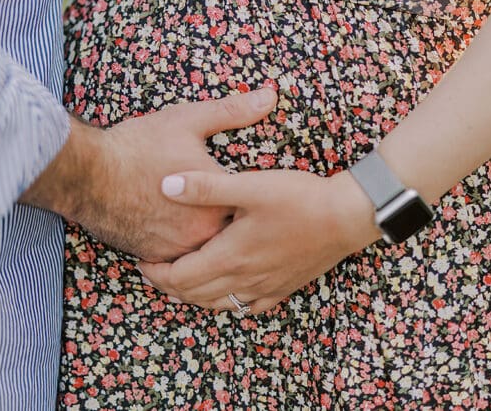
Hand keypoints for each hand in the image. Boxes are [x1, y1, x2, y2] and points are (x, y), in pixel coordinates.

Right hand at [21, 88, 277, 261]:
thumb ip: (233, 111)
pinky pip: (177, 257)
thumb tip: (269, 95)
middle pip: (229, 231)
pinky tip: (176, 229)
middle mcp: (204, 233)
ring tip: (204, 221)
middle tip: (234, 213)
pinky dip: (180, 246)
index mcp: (220, 201)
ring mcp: (178, 249)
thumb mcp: (188, 121)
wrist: (87, 174)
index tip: (256, 194)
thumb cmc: (139, 145)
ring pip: (204, 247)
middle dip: (230, 221)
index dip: (252, 198)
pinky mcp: (154, 258)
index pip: (251, 206)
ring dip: (205, 236)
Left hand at [138, 168, 380, 312]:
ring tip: (181, 280)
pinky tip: (228, 290)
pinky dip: (228, 301)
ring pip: (219, 304)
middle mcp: (245, 278)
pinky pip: (249, 306)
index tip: (142, 259)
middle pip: (194, 295)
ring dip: (194, 295)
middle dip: (168, 286)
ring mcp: (267, 286)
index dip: (155, 273)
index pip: (179, 278)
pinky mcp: (285, 286)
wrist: (348, 216)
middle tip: (153, 270)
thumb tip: (165, 185)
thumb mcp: (249, 186)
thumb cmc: (300, 198)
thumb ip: (205, 187)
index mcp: (231, 255)